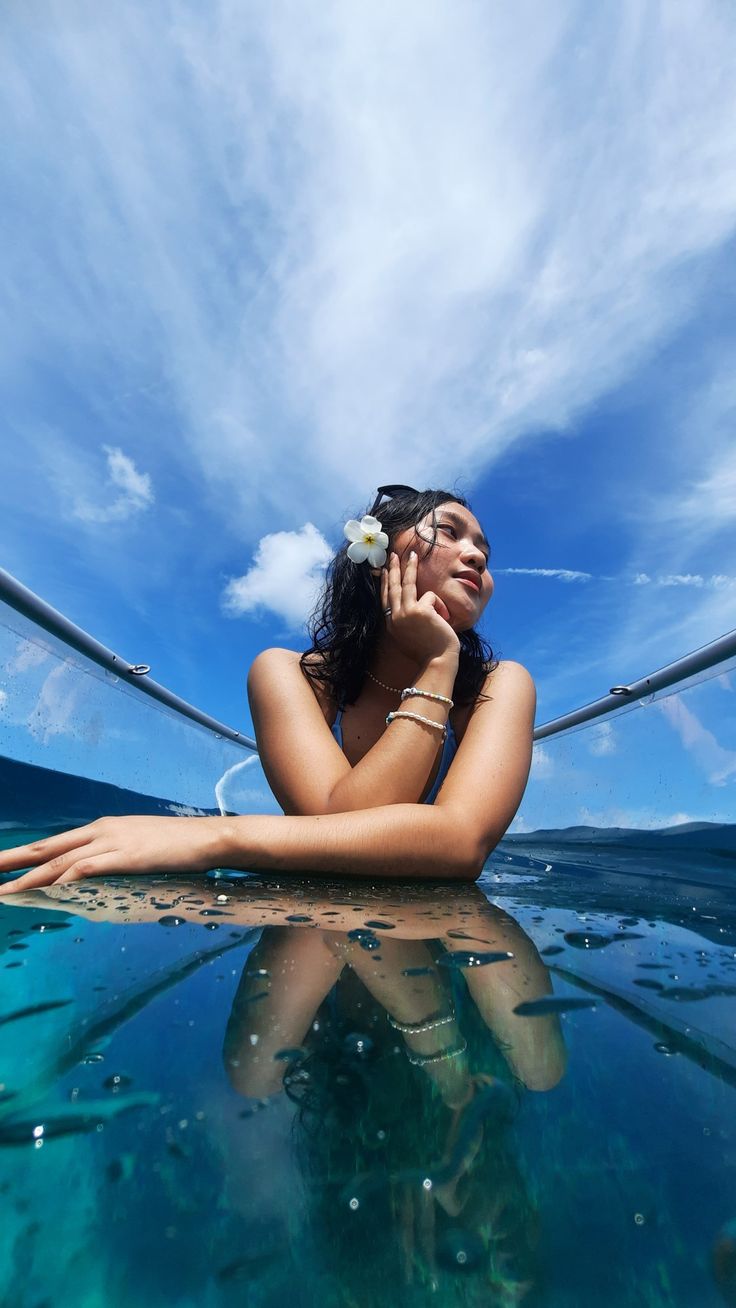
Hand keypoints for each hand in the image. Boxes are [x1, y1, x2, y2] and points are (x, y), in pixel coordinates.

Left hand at [0, 815, 224, 892]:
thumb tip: (99, 879)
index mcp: (102, 828)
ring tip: (4, 892)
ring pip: (60, 860)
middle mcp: (100, 830)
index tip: (1, 863)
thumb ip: (116, 859)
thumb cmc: (179, 846)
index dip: (24, 854)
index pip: (54, 843)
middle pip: (46, 847)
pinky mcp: (125, 855)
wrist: (208, 837)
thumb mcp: (140, 848)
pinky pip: (85, 868)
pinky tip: (46, 889)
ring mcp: (112, 841)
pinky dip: (62, 879)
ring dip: (29, 878)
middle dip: (12, 860)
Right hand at [381, 551, 459, 663]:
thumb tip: (415, 604)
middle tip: (393, 555)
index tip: (386, 571)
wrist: (438, 663)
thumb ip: (409, 620)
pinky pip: (432, 598)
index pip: (387, 599)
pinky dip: (441, 609)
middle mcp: (395, 618)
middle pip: (393, 587)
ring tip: (413, 554)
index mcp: (392, 625)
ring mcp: (406, 613)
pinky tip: (444, 621)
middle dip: (394, 569)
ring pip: (408, 584)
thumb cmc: (430, 652)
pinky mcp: (420, 610)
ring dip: (410, 567)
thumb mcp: (413, 636)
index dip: (386, 583)